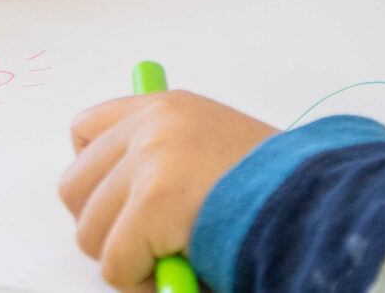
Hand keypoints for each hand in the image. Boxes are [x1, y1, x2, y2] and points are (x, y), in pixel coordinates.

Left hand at [61, 92, 274, 290]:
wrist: (311, 202)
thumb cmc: (271, 188)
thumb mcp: (213, 148)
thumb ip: (165, 157)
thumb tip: (114, 196)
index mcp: (166, 108)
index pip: (85, 130)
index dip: (95, 178)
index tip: (119, 204)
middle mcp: (152, 124)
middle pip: (73, 187)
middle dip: (102, 225)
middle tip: (144, 244)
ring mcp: (150, 161)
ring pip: (90, 233)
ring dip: (124, 258)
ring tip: (170, 258)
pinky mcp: (151, 203)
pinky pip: (116, 265)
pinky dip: (142, 283)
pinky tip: (181, 270)